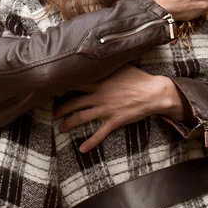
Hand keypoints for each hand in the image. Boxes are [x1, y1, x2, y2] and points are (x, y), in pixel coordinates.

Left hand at [54, 66, 185, 152]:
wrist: (154, 93)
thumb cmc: (139, 78)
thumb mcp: (121, 66)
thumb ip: (108, 65)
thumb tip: (100, 57)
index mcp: (99, 82)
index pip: (75, 83)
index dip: (63, 87)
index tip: (53, 90)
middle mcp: (99, 96)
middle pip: (73, 103)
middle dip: (60, 109)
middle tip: (53, 113)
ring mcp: (105, 110)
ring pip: (81, 118)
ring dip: (68, 124)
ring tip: (60, 128)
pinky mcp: (114, 121)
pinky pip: (99, 134)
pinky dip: (90, 143)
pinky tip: (82, 149)